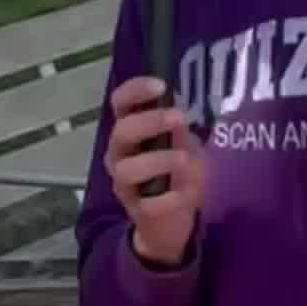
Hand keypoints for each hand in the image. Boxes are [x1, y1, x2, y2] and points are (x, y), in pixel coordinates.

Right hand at [104, 74, 206, 271]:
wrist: (171, 218)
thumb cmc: (176, 171)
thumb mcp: (183, 144)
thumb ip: (178, 129)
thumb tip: (177, 109)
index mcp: (130, 130)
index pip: (120, 103)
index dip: (135, 90)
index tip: (160, 86)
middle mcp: (120, 154)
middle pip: (121, 131)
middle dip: (151, 121)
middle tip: (180, 118)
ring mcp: (124, 183)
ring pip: (127, 169)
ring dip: (158, 160)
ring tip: (184, 160)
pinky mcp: (136, 210)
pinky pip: (148, 204)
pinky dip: (169, 198)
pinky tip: (186, 194)